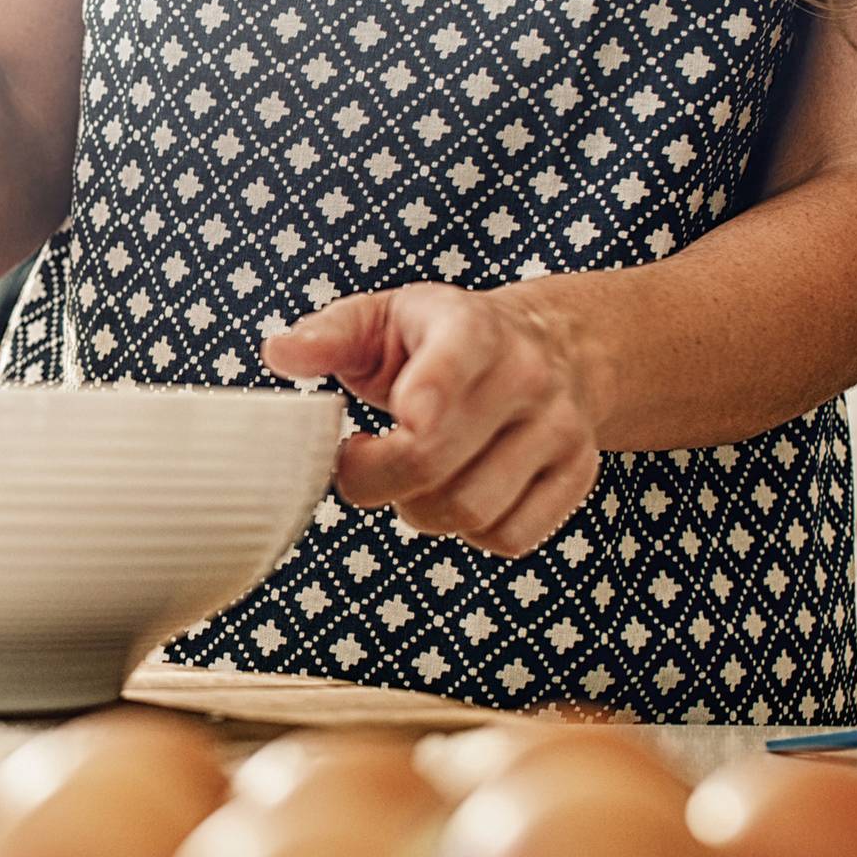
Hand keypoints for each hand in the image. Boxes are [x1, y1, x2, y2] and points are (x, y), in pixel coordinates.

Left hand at [260, 286, 603, 558]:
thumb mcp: (383, 318)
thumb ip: (329, 336)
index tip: (391, 424)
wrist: (554, 347)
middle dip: (374, 479)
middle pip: (435, 462)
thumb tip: (280, 352)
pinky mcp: (576, 475)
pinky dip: (469, 532)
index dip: (425, 398)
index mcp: (473, 327)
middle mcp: (527, 376)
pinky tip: (456, 492)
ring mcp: (559, 429)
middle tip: (357, 463)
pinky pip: (510, 538)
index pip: (455, 362)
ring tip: (409, 477)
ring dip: (418, 511)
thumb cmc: (441, 340)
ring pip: (471, 510)